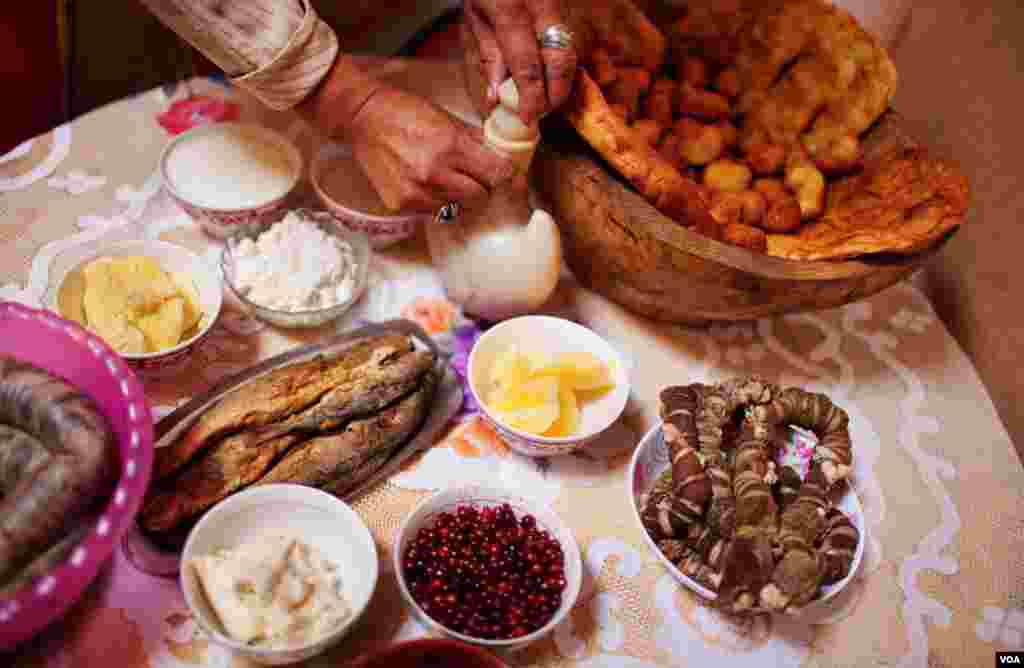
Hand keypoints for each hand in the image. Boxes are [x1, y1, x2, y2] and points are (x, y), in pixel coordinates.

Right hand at [345, 85, 515, 211]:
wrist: (362, 119)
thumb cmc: (406, 112)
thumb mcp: (448, 119)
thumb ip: (476, 141)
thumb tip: (503, 158)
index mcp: (451, 146)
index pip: (497, 174)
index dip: (507, 177)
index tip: (509, 178)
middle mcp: (435, 173)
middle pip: (480, 197)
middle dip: (482, 187)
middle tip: (475, 177)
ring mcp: (416, 192)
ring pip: (457, 207)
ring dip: (458, 196)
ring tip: (443, 176)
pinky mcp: (401, 204)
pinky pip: (433, 210)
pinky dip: (436, 201)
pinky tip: (425, 182)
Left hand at [465, 0, 578, 123]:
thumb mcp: (474, 16)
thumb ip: (489, 57)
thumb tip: (496, 99)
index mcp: (511, 8)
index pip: (527, 64)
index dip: (531, 97)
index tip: (529, 119)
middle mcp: (541, 5)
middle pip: (561, 59)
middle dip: (556, 93)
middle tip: (543, 111)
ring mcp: (556, 4)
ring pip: (570, 49)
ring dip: (562, 80)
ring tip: (545, 97)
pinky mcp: (563, 6)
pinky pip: (569, 39)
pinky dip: (563, 63)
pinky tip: (552, 76)